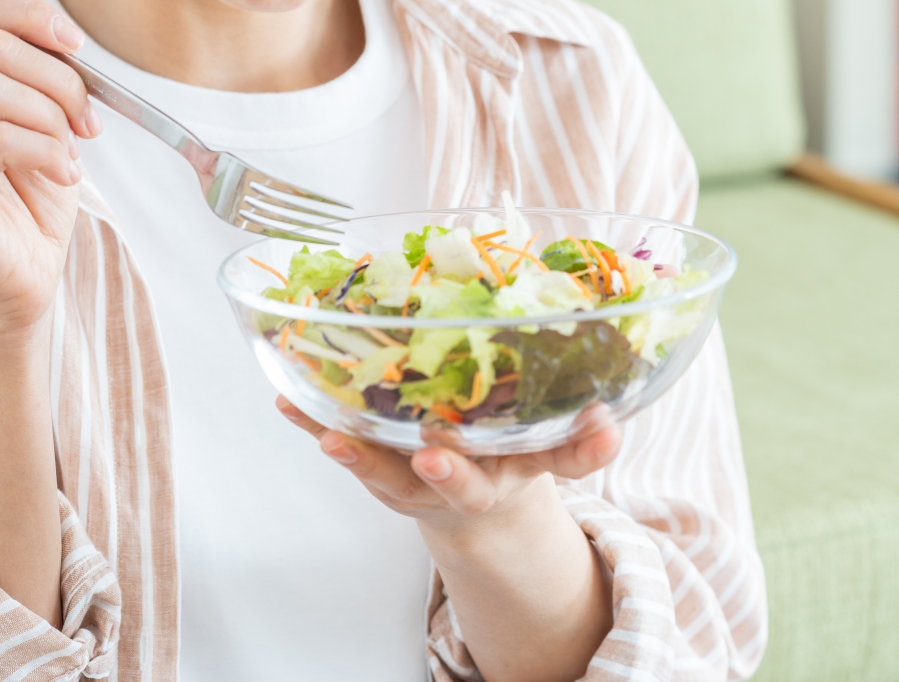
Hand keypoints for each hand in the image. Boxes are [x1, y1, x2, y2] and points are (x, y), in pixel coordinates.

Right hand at [0, 0, 101, 336]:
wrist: (20, 283)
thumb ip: (27, 54)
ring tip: (71, 149)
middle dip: (59, 76)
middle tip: (88, 119)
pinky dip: (47, 151)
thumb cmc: (31, 200)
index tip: (75, 44)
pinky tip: (62, 174)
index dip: (25, 9)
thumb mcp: (44, 114)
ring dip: (52, 113)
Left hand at [274, 396, 621, 530]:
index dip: (560, 456)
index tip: (577, 438)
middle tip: (434, 459)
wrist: (470, 499)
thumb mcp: (547, 451)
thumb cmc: (507, 455)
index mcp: (508, 474)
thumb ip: (581, 442)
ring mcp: (411, 476)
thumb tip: (612, 418)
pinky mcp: (375, 462)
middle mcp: (459, 482)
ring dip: (359, 453)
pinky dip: (313, 420)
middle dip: (445, 474)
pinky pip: (342, 439)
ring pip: (385, 471)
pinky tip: (287, 398)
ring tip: (331, 437)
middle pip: (453, 485)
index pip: (541, 468)